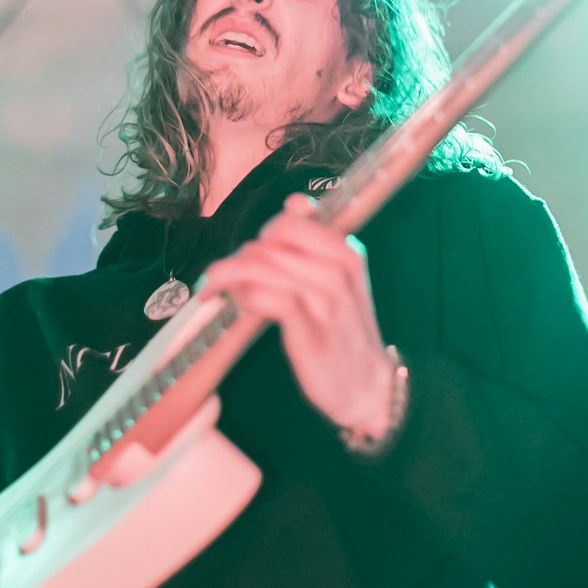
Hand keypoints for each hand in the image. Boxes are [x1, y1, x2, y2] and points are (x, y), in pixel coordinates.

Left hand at [194, 193, 393, 437]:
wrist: (369, 385)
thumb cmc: (344, 330)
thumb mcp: (340, 279)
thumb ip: (317, 242)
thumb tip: (296, 202)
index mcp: (346, 252)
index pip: (290, 221)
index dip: (262, 236)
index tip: (253, 255)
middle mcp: (338, 271)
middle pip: (269, 242)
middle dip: (239, 257)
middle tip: (225, 278)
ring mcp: (326, 301)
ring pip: (262, 266)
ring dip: (230, 276)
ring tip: (219, 291)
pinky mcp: (309, 332)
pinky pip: (265, 297)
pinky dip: (244, 296)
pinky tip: (240, 305)